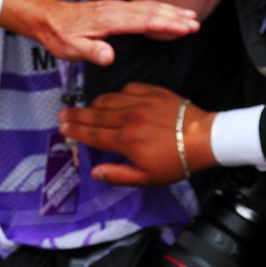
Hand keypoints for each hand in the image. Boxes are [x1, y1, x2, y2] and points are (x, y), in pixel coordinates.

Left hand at [0, 0, 198, 66]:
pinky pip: (142, 5)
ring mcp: (116, 7)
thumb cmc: (60, 35)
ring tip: (190, 15)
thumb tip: (109, 57)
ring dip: (170, 10)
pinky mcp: (115, 8)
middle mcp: (115, 10)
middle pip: (151, 10)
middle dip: (175, 16)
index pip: (144, 21)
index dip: (166, 24)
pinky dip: (158, 7)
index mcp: (109, 20)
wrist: (48, 18)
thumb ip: (92, 52)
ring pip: (148, 6)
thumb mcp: (72, 49)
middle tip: (196, 23)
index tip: (185, 27)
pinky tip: (167, 11)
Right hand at [58, 82, 215, 185]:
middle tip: (62, 114)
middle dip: (76, 115)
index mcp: (125, 140)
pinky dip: (119, 94)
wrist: (203, 138)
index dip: (74, 131)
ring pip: (108, 99)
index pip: (92, 134)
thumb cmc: (176, 162)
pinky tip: (118, 99)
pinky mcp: (152, 91)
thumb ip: (118, 175)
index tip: (62, 127)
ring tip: (88, 108)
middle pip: (94, 114)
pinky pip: (127, 88)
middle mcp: (127, 118)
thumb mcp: (147, 178)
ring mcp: (139, 102)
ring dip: (95, 104)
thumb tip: (94, 172)